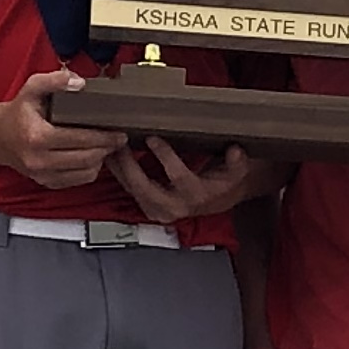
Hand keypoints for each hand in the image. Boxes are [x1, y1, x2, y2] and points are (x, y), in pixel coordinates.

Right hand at [0, 65, 123, 186]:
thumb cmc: (18, 112)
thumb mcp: (31, 89)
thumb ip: (54, 81)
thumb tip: (79, 82)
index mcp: (37, 136)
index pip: (79, 139)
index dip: (103, 137)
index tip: (119, 132)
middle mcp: (39, 160)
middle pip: (86, 158)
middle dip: (107, 148)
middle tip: (119, 139)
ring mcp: (43, 174)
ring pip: (85, 173)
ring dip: (101, 160)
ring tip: (107, 146)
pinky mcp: (47, 183)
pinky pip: (78, 180)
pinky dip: (90, 170)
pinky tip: (93, 156)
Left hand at [116, 137, 256, 221]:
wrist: (218, 199)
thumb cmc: (224, 180)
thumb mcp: (236, 171)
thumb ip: (237, 161)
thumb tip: (235, 152)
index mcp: (196, 196)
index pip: (177, 177)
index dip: (164, 157)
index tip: (152, 138)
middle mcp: (175, 206)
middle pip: (144, 187)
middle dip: (130, 165)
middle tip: (121, 142)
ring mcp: (159, 209)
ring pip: (132, 190)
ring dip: (119, 168)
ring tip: (111, 146)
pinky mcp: (148, 207)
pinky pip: (129, 190)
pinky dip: (119, 173)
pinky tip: (113, 156)